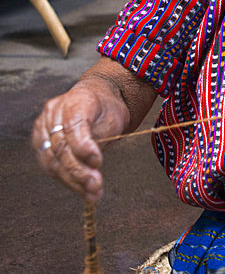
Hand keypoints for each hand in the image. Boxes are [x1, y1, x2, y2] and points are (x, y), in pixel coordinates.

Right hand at [31, 85, 129, 202]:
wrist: (96, 101)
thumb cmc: (107, 110)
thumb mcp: (114, 117)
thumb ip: (100, 136)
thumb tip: (91, 163)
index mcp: (75, 101)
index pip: (73, 126)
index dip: (83, 146)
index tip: (97, 162)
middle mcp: (53, 113)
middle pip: (61, 147)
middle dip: (78, 170)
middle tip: (96, 185)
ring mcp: (43, 128)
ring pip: (53, 161)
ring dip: (73, 181)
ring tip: (93, 193)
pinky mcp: (40, 143)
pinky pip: (50, 165)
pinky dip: (68, 180)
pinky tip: (83, 190)